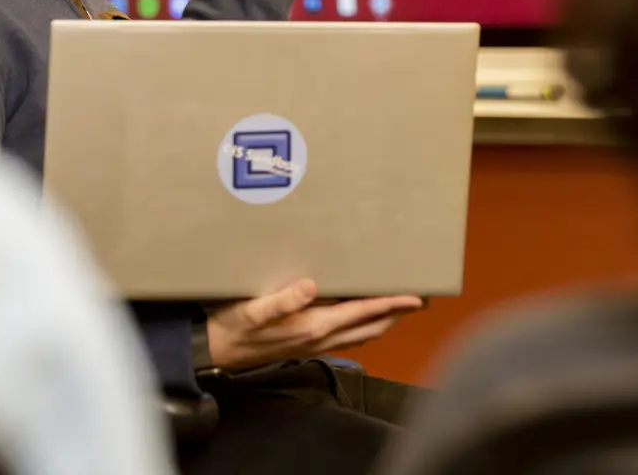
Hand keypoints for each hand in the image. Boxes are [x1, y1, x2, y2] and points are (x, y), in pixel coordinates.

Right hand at [206, 279, 423, 371]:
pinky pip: (347, 337)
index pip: (363, 313)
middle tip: (418, 300)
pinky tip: (363, 320)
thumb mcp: (254, 309)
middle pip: (371, 326)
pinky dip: (364, 327)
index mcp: (314, 325)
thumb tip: (312, 286)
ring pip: (362, 334)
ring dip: (383, 321)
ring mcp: (315, 344)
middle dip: (397, 314)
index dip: (391, 304)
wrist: (220, 350)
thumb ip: (284, 299)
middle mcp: (321, 338)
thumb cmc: (236, 326)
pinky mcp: (307, 344)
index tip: (416, 298)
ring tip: (399, 308)